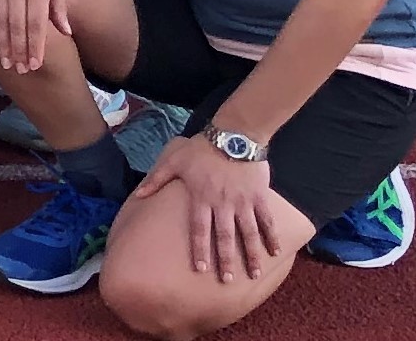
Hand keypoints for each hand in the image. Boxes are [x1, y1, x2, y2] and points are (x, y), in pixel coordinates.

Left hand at [133, 135, 287, 283]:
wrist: (233, 135)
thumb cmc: (201, 149)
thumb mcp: (174, 161)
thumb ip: (157, 180)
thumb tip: (139, 195)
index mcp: (201, 198)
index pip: (199, 230)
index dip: (200, 250)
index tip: (200, 269)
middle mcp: (223, 204)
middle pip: (224, 237)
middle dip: (226, 260)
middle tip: (227, 280)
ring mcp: (243, 202)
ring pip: (248, 233)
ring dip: (252, 254)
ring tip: (254, 273)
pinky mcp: (259, 197)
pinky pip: (267, 220)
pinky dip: (272, 236)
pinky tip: (276, 252)